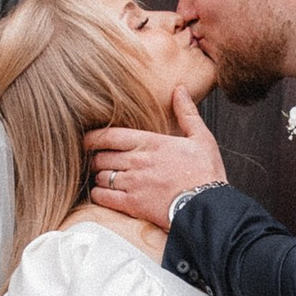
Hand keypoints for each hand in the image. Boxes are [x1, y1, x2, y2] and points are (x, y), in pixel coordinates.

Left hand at [86, 90, 225, 227]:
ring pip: (100, 176)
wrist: (208, 206)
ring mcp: (133, 183)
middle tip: (97, 160)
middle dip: (96, 158)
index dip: (93, 137)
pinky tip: (102, 193)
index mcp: (150, 142)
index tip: (87, 140)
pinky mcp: (132, 204)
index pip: (109, 135)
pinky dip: (98, 194)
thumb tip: (180, 89)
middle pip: (101, 156)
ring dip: (99, 176)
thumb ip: (186, 113)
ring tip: (103, 177)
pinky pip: (102, 197)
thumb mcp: (201, 137)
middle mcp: (137, 160)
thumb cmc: (207, 172)